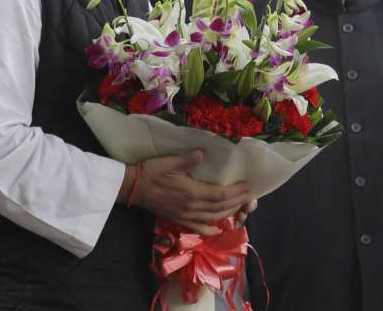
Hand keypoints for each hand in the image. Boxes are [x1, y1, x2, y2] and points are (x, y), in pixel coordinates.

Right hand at [120, 150, 254, 231]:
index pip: (221, 194)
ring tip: (239, 205)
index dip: (236, 192)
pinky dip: (211, 228)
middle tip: (249, 195)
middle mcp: (192, 207)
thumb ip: (187, 159)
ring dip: (228, 212)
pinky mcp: (179, 220)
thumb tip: (203, 153)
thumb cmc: (151, 172)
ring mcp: (186, 215)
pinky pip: (199, 227)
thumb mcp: (168, 162)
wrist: (133, 188)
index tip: (248, 186)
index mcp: (192, 192)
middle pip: (221, 207)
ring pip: (213, 217)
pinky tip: (217, 227)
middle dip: (237, 201)